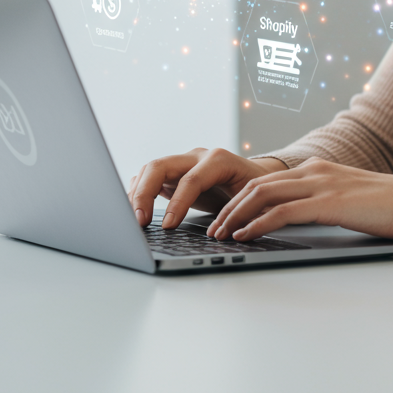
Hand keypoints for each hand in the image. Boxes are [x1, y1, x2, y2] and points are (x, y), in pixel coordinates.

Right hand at [128, 148, 287, 228]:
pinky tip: (136, 210)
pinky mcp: (174, 173)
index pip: (191, 179)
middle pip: (160, 166)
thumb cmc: (257, 191)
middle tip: (139, 222)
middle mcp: (197, 156)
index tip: (168, 227)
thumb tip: (223, 236)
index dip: (177, 204)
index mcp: (219, 160)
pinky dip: (139, 191)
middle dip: (145, 193)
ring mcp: (183, 162)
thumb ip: (239, 214)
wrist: (257, 178)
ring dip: (138, 193)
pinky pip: (149, 176)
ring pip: (150, 169)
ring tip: (134, 220)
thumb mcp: (253, 201)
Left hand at [206, 157, 392, 241]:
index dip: (241, 198)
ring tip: (221, 234)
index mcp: (317, 168)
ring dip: (236, 216)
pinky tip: (245, 236)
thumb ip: (321, 201)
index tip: (225, 217)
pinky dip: (258, 224)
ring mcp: (321, 183)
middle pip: (258, 185)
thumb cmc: (387, 205)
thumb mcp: (346, 198)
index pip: (267, 180)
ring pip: (263, 195)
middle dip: (230, 207)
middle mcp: (314, 170)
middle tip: (213, 228)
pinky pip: (282, 212)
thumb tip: (296, 220)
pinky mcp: (328, 202)